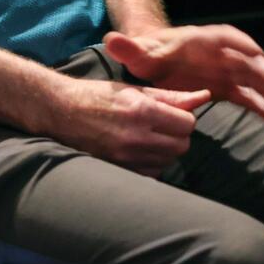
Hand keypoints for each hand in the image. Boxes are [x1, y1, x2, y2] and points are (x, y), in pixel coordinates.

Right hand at [41, 76, 212, 176]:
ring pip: (168, 161)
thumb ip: (171, 96)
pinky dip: (151, 164)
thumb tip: (203, 96)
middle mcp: (136, 136)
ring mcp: (126, 156)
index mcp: (142, 110)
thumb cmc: (97, 96)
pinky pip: (152, 173)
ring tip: (149, 139)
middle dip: (177, 136)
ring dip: (165, 151)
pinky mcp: (119, 168)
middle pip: (181, 145)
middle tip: (161, 127)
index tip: (171, 115)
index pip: (187, 123)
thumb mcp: (134, 90)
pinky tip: (139, 152)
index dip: (183, 119)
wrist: (60, 111)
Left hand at [103, 25, 263, 123]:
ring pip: (250, 79)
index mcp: (199, 41)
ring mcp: (223, 72)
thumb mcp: (137, 53)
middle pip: (245, 59)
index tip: (256, 54)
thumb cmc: (146, 55)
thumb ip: (128, 48)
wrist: (151, 64)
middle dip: (261, 71)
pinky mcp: (224, 89)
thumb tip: (112, 40)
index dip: (241, 44)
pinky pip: (245, 96)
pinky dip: (258, 106)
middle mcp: (216, 55)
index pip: (225, 37)